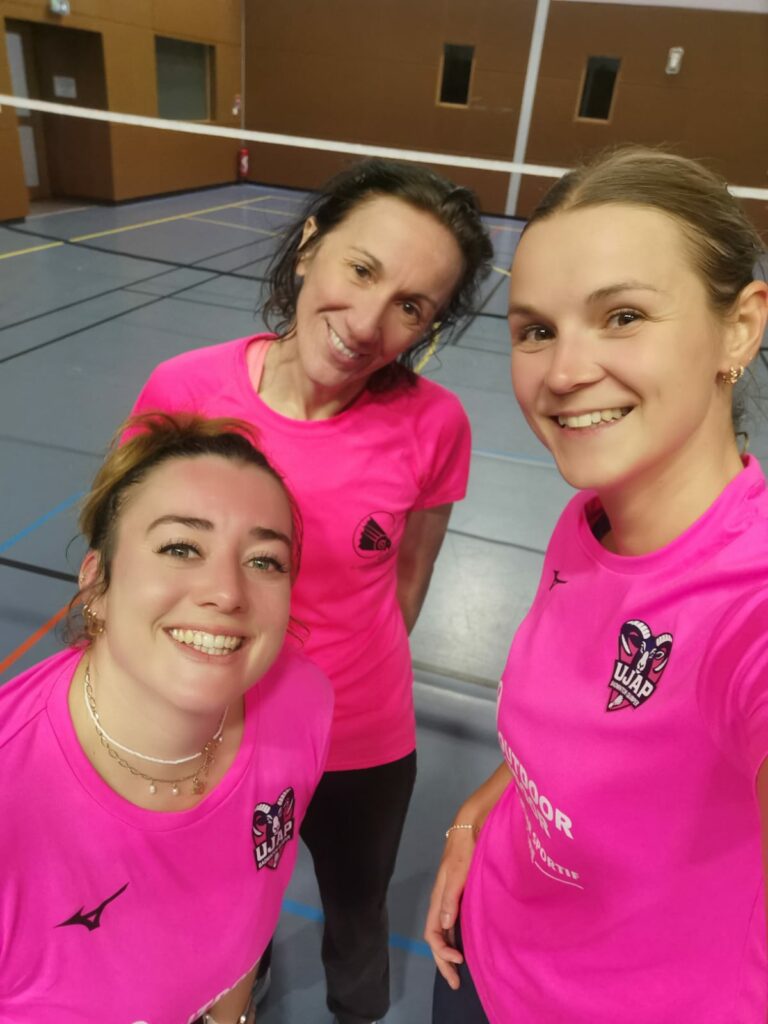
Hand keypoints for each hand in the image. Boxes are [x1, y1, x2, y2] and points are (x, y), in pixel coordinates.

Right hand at [424, 828, 476, 989]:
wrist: (471, 826)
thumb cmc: (465, 848)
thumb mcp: (458, 872)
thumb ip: (450, 898)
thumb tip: (443, 927)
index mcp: (438, 898)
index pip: (433, 934)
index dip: (442, 952)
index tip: (460, 961)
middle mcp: (442, 902)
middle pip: (436, 938)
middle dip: (443, 962)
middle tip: (456, 983)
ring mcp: (450, 898)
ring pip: (444, 933)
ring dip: (449, 953)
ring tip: (459, 971)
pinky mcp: (460, 894)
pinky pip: (453, 924)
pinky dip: (456, 939)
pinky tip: (464, 944)